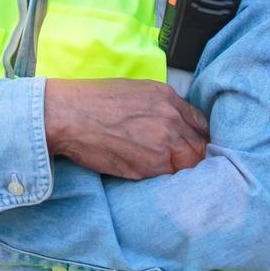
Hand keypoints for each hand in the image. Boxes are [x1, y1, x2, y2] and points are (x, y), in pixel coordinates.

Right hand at [44, 79, 209, 179]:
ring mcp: (162, 146)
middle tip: (187, 165)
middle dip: (195, 157)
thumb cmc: (93, 100)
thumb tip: (175, 123)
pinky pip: (167, 178)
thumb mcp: (135, 90)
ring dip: (182, 171)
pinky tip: (154, 177)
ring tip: (170, 174)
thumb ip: (161, 105)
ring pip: (188, 166)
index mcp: (168, 98)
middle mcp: (171, 121)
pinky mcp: (149, 168)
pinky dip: (164, 179)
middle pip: (199, 148)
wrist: (68, 115)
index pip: (201, 125)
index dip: (200, 138)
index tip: (196, 147)